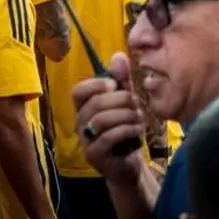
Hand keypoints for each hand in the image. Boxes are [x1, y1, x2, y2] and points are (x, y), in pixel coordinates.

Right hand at [72, 53, 145, 185]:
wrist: (130, 163)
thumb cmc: (126, 129)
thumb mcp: (126, 102)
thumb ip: (122, 80)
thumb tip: (119, 55)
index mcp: (85, 108)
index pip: (79, 91)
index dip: (96, 84)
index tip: (115, 85)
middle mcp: (81, 123)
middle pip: (95, 103)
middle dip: (122, 100)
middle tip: (137, 104)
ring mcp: (85, 140)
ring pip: (102, 120)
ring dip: (126, 115)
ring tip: (139, 118)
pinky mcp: (94, 155)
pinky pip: (107, 137)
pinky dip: (126, 130)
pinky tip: (137, 130)